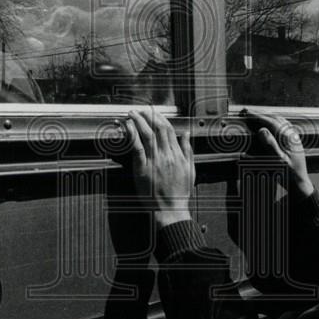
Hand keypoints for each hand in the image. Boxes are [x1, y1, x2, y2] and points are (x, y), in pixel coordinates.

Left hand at [123, 108, 194, 226]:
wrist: (171, 208)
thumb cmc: (179, 192)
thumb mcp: (190, 169)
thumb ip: (187, 150)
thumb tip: (186, 134)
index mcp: (177, 154)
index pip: (168, 130)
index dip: (160, 118)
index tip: (153, 113)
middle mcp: (166, 155)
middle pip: (157, 128)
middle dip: (148, 116)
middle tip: (140, 110)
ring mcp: (154, 161)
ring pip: (147, 134)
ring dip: (138, 121)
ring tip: (132, 114)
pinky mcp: (143, 168)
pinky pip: (137, 147)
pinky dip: (132, 135)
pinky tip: (128, 127)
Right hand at [240, 108, 313, 198]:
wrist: (300, 184)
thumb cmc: (289, 175)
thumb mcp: (278, 161)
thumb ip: (271, 145)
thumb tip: (262, 130)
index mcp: (288, 138)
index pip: (271, 122)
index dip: (258, 116)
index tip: (247, 113)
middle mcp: (292, 135)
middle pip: (276, 118)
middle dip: (261, 114)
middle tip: (248, 112)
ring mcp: (294, 138)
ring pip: (281, 121)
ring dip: (269, 116)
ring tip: (258, 115)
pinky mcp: (294, 142)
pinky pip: (285, 126)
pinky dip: (276, 122)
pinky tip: (273, 123)